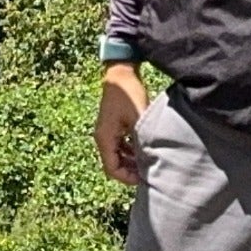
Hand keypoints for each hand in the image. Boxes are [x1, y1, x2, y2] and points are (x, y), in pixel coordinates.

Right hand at [95, 61, 148, 187]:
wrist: (121, 73)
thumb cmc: (129, 94)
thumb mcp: (138, 119)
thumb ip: (141, 141)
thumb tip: (149, 160)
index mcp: (105, 138)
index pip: (111, 169)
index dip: (127, 178)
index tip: (143, 178)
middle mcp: (102, 137)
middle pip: (113, 164)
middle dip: (129, 171)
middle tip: (148, 173)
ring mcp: (106, 131)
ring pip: (116, 155)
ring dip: (130, 161)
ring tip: (148, 162)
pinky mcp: (112, 126)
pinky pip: (119, 145)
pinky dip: (129, 151)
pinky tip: (144, 149)